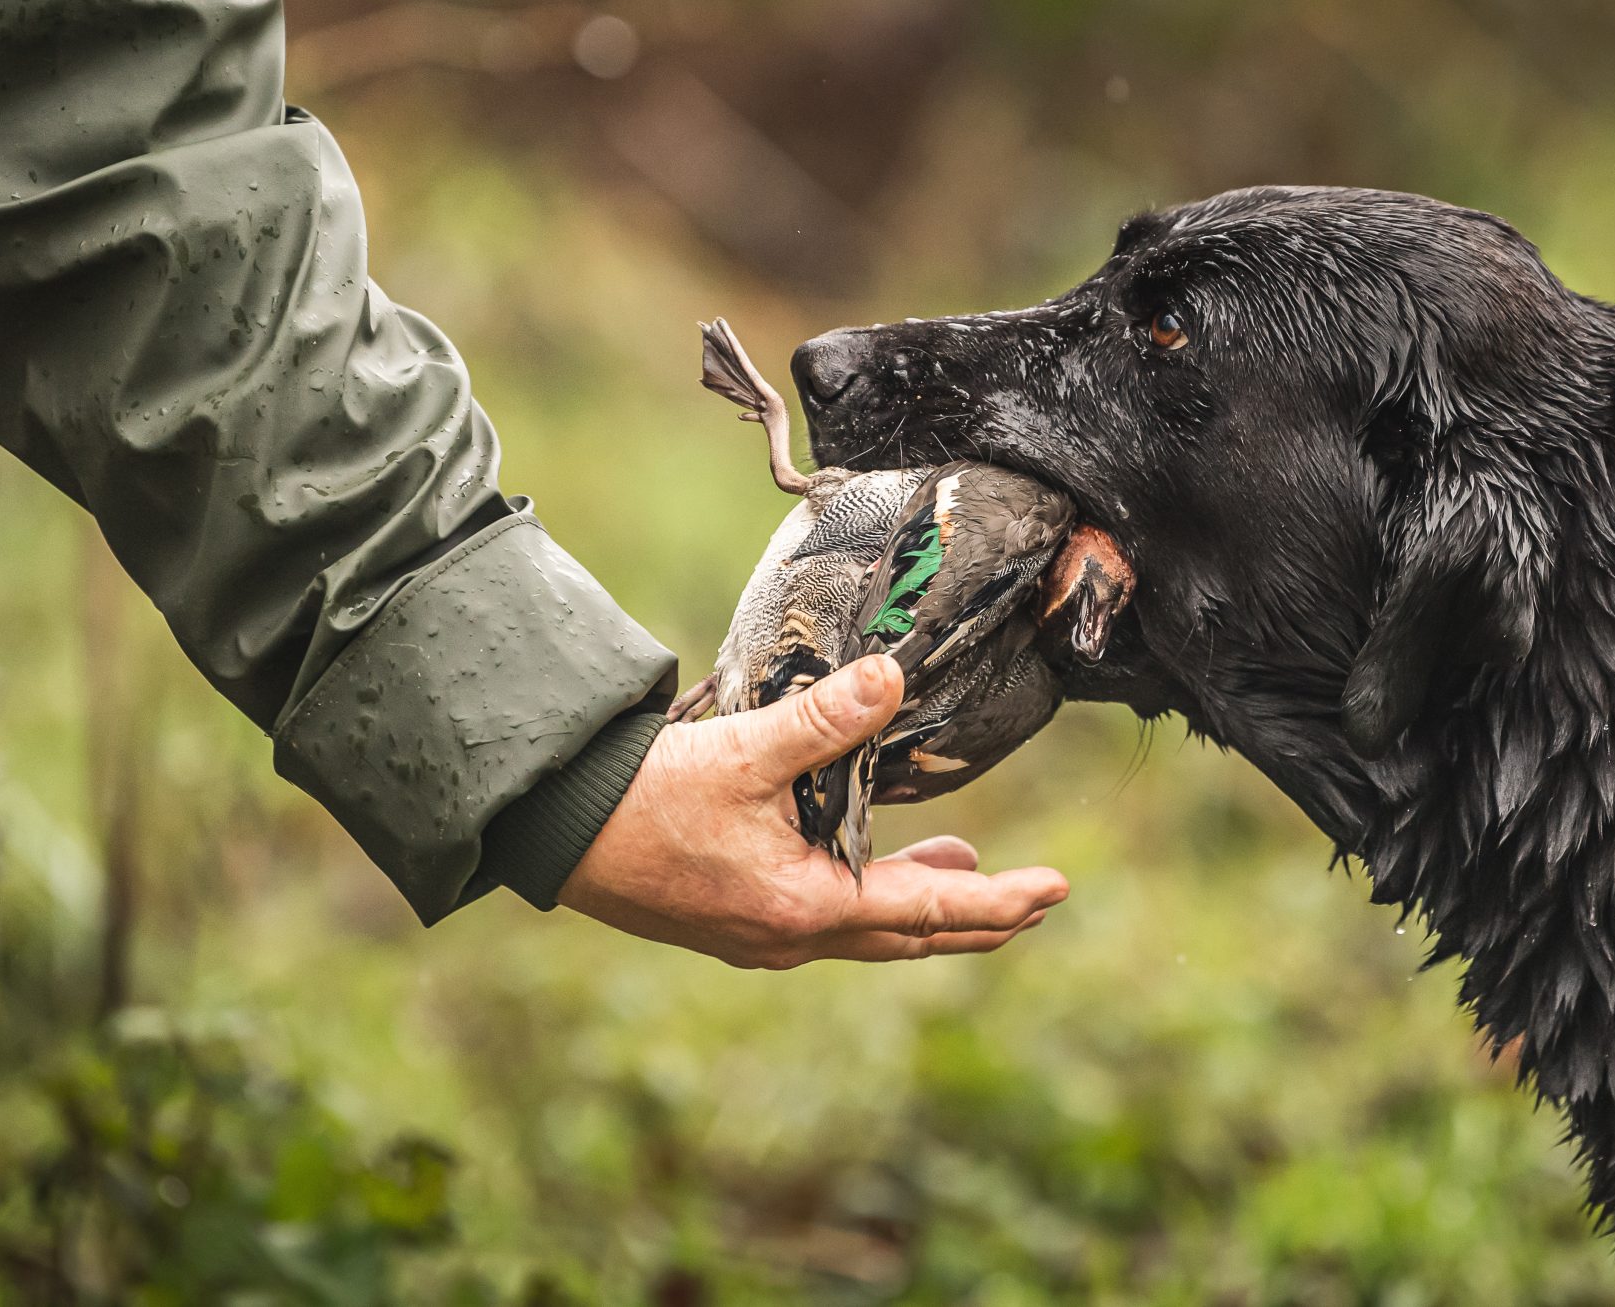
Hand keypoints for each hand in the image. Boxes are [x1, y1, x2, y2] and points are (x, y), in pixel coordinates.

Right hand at [557, 654, 1068, 966]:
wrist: (557, 833)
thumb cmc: (647, 798)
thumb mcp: (745, 752)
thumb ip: (826, 719)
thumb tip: (895, 676)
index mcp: (809, 906)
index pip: (932, 913)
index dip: (1001, 902)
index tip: (1057, 890)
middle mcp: (793, 937)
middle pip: (912, 936)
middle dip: (980, 918)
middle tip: (1037, 900)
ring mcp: (763, 937)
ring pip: (871, 931)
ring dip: (926, 908)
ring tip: (971, 876)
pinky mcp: (737, 923)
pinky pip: (831, 922)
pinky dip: (873, 900)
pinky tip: (870, 871)